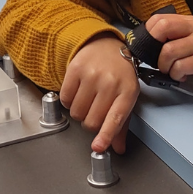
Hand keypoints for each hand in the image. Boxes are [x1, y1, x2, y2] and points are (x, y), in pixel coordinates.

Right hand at [60, 35, 138, 153]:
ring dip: (79, 112)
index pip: (115, 118)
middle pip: (91, 121)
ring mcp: (92, 75)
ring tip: (88, 98)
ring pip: (76, 113)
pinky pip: (65, 98)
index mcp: (127, 92)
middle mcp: (110, 83)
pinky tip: (78, 92)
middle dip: (90, 122)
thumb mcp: (126, 97)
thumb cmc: (118, 74)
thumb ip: (121, 125)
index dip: (105, 135)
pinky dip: (68, 101)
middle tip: (95, 110)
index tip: (98, 147)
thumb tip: (117, 148)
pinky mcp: (75, 69)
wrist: (105, 45)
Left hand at [148, 12, 192, 93]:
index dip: (148, 32)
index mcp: (190, 22)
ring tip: (172, 70)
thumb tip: (148, 43)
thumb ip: (175, 35)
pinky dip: (176, 75)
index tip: (147, 46)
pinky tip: (182, 76)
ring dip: (164, 66)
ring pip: (169, 51)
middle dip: (152, 46)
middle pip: (163, 28)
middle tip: (156, 59)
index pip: (160, 18)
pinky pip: (181, 67)